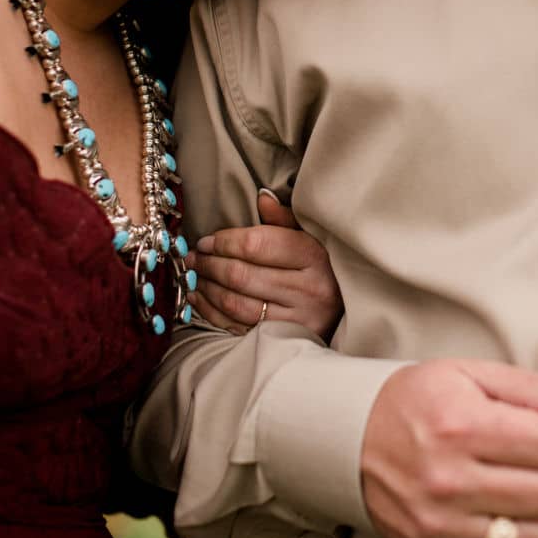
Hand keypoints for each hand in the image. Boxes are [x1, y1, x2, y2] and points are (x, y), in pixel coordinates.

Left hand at [189, 190, 342, 338]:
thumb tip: (262, 197)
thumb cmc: (322, 268)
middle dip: (210, 265)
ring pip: (236, 304)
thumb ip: (284, 219)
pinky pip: (237, 327)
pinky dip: (212, 312)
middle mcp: (308, 290)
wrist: (345, 312)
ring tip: (194, 276)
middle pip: (242, 276)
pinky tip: (200, 298)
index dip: (224, 242)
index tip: (206, 240)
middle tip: (193, 257)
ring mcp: (296, 320)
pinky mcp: (284, 340)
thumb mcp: (311, 238)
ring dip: (207, 289)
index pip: (257, 245)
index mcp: (314, 257)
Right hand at [361, 359, 537, 537]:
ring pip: (536, 537)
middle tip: (519, 459)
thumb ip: (533, 388)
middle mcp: (449, 479)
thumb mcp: (470, 375)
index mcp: (461, 425)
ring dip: (532, 513)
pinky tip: (493, 519)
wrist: (349, 439)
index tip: (529, 428)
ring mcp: (439, 525)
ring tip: (507, 489)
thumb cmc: (420, 400)